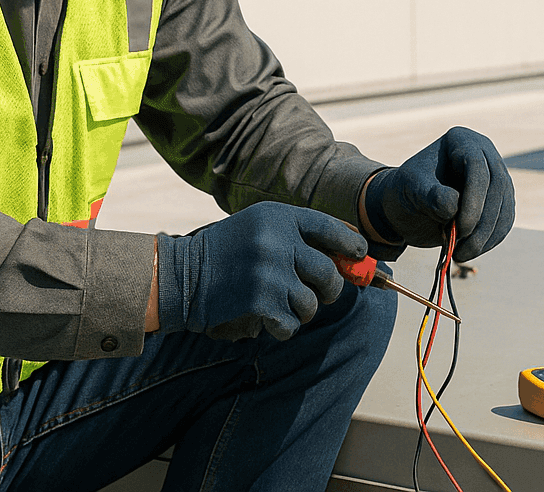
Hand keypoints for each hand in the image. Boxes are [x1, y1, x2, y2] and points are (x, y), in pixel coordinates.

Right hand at [155, 201, 368, 340]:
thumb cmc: (227, 252)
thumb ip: (298, 236)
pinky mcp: (261, 301)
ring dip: (301, 310)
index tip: (360, 255)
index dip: (352, 245)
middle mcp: (278, 241)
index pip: (331, 229)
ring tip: (280, 303)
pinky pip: (291, 323)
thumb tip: (348, 257)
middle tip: (320, 293)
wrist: (183, 275)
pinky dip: (283, 326)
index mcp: (280, 217)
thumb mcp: (260, 227)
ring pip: (311, 303)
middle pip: (328, 272)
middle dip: (329, 288)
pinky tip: (266, 317)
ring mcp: (270, 271)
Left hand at [363, 127, 513, 262]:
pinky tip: (471, 251)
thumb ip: (429, 195)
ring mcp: (496, 177)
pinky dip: (491, 240)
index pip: (477, 166)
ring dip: (486, 236)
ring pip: (504, 207)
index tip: (460, 228)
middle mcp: (484, 154)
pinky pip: (505, 221)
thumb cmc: (406, 192)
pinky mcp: (500, 200)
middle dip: (481, 222)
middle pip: (496, 187)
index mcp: (461, 140)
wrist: (408, 207)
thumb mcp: (410, 190)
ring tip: (460, 254)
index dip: (473, 198)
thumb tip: (453, 206)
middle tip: (460, 249)